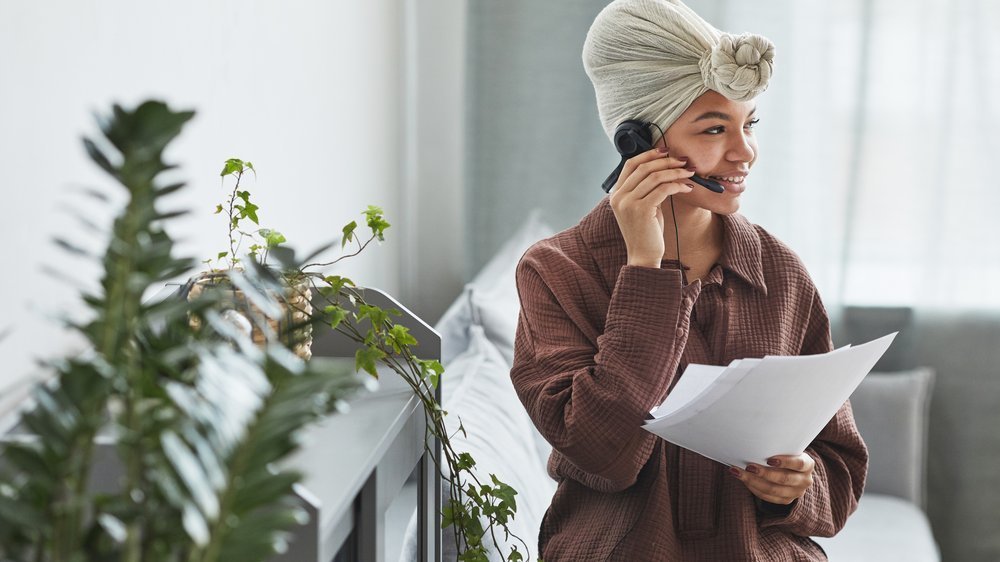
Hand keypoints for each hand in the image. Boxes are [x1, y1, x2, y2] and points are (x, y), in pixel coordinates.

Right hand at [608, 148, 693, 267]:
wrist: (643, 256)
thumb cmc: (646, 232)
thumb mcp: (643, 206)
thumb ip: (646, 188)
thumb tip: (664, 169)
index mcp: (616, 194)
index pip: (630, 165)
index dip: (648, 154)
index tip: (666, 151)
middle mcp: (619, 196)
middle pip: (643, 167)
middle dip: (666, 161)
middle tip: (683, 160)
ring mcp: (628, 203)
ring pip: (654, 176)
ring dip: (675, 172)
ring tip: (689, 173)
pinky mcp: (641, 210)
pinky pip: (662, 189)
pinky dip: (677, 185)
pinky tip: (686, 187)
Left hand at [730, 453, 814, 504]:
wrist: (792, 469)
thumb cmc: (786, 453)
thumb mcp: (788, 449)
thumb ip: (779, 447)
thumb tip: (755, 441)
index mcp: (808, 465)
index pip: (798, 464)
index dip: (785, 462)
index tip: (769, 459)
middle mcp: (805, 480)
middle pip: (784, 479)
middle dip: (764, 473)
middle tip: (748, 466)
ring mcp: (796, 493)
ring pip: (773, 490)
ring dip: (753, 481)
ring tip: (738, 472)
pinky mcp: (785, 500)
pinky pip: (767, 497)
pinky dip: (753, 488)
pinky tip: (743, 480)